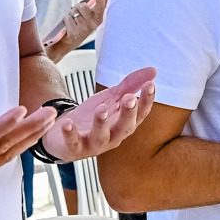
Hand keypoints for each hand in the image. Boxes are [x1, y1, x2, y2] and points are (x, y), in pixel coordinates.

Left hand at [40, 67, 156, 162]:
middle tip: (129, 99)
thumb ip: (131, 85)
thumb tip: (154, 71)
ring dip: (101, 123)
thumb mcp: (112, 98)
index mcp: (124, 123)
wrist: (64, 134)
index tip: (150, 85)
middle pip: (124, 127)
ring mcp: (94, 144)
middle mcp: (113, 136)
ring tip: (101, 109)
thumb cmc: (93, 116)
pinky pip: (73, 143)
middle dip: (128, 114)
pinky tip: (68, 123)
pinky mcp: (74, 148)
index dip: (146, 100)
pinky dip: (70, 134)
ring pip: (100, 137)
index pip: (140, 113)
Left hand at [47, 0, 108, 51]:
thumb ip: (98, 6)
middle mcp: (92, 25)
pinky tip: (68, 26)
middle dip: (77, 8)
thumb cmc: (81, 26)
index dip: (100, 0)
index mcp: (98, 19)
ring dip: (70, 15)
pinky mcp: (74, 32)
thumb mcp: (91, 17)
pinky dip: (66, 20)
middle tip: (77, 15)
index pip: (100, 8)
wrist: (70, 42)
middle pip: (82, 5)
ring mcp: (83, 29)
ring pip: (73, 12)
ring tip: (73, 22)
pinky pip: (67, 18)